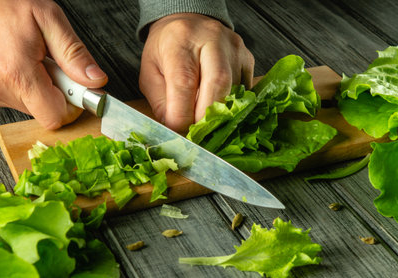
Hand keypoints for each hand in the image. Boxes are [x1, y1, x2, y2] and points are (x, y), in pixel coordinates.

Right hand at [0, 0, 106, 128]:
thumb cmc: (1, 2)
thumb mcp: (48, 19)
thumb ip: (74, 54)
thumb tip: (95, 80)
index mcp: (16, 74)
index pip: (55, 117)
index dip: (71, 106)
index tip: (74, 89)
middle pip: (41, 111)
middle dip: (52, 91)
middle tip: (46, 63)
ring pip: (24, 105)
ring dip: (32, 87)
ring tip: (24, 58)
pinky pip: (5, 99)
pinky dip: (13, 85)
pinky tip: (9, 62)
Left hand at [139, 13, 254, 131]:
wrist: (188, 22)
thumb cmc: (167, 49)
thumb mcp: (150, 72)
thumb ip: (161, 102)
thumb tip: (177, 130)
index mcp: (180, 40)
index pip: (184, 82)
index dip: (183, 114)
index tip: (179, 132)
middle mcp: (212, 39)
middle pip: (217, 85)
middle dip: (206, 118)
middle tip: (196, 134)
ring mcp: (234, 49)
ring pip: (233, 92)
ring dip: (218, 114)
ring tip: (204, 122)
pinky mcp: (247, 59)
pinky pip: (244, 91)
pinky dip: (231, 106)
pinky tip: (217, 108)